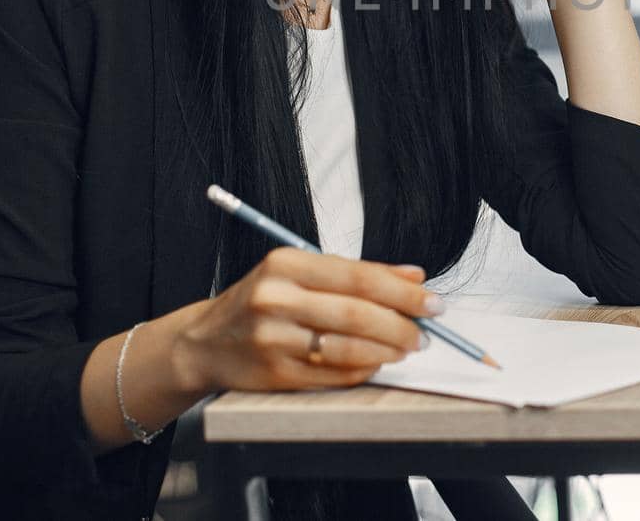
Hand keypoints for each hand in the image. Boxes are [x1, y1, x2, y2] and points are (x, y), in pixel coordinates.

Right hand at [171, 247, 438, 392]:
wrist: (206, 341)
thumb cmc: (261, 302)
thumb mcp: (299, 273)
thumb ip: (356, 273)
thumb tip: (414, 275)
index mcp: (286, 264)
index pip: (358, 276)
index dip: (403, 291)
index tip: (433, 300)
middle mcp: (276, 298)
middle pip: (357, 313)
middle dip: (402, 324)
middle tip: (425, 332)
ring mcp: (273, 339)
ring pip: (348, 347)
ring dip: (387, 350)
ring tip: (406, 348)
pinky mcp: (275, 374)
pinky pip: (333, 374)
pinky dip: (364, 369)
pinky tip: (376, 363)